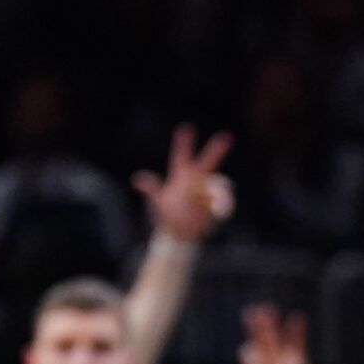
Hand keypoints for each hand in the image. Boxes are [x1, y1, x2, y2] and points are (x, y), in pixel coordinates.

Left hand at [131, 124, 234, 242]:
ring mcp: (209, 191)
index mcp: (182, 176)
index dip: (183, 142)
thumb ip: (152, 189)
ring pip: (220, 185)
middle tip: (227, 137)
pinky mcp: (218, 203)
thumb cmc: (168, 217)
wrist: (181, 235)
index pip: (182, 156)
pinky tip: (218, 212)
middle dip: (217, 150)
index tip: (185, 128)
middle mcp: (197, 180)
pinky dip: (224, 205)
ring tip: (217, 207)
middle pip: (209, 162)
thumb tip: (136, 179)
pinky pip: (226, 201)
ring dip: (221, 194)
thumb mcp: (158, 203)